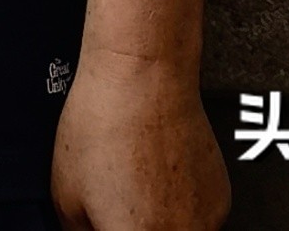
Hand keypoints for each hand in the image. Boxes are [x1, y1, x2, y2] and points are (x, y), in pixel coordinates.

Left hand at [51, 55, 226, 230]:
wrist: (145, 74)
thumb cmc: (102, 126)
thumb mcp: (67, 195)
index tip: (104, 226)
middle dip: (133, 229)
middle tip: (117, 208)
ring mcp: (207, 224)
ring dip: (158, 227)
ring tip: (134, 193)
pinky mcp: (221, 201)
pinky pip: (197, 223)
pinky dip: (179, 214)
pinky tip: (158, 180)